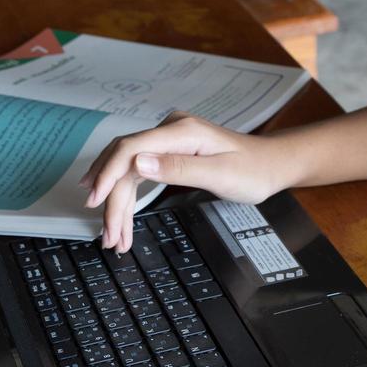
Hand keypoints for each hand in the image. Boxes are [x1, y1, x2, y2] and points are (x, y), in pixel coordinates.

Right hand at [81, 110, 289, 251]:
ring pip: (128, 169)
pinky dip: (128, 194)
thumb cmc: (253, 171)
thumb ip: (178, 168)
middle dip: (112, 200)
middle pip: (125, 162)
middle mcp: (170, 130)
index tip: (95, 202)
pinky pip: (139, 170)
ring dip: (117, 202)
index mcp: (181, 132)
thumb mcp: (220, 174)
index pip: (130, 148)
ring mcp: (168, 139)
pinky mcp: (169, 150)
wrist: (271, 163)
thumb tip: (138, 163)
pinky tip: (118, 212)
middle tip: (109, 236)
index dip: (108, 174)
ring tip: (113, 235)